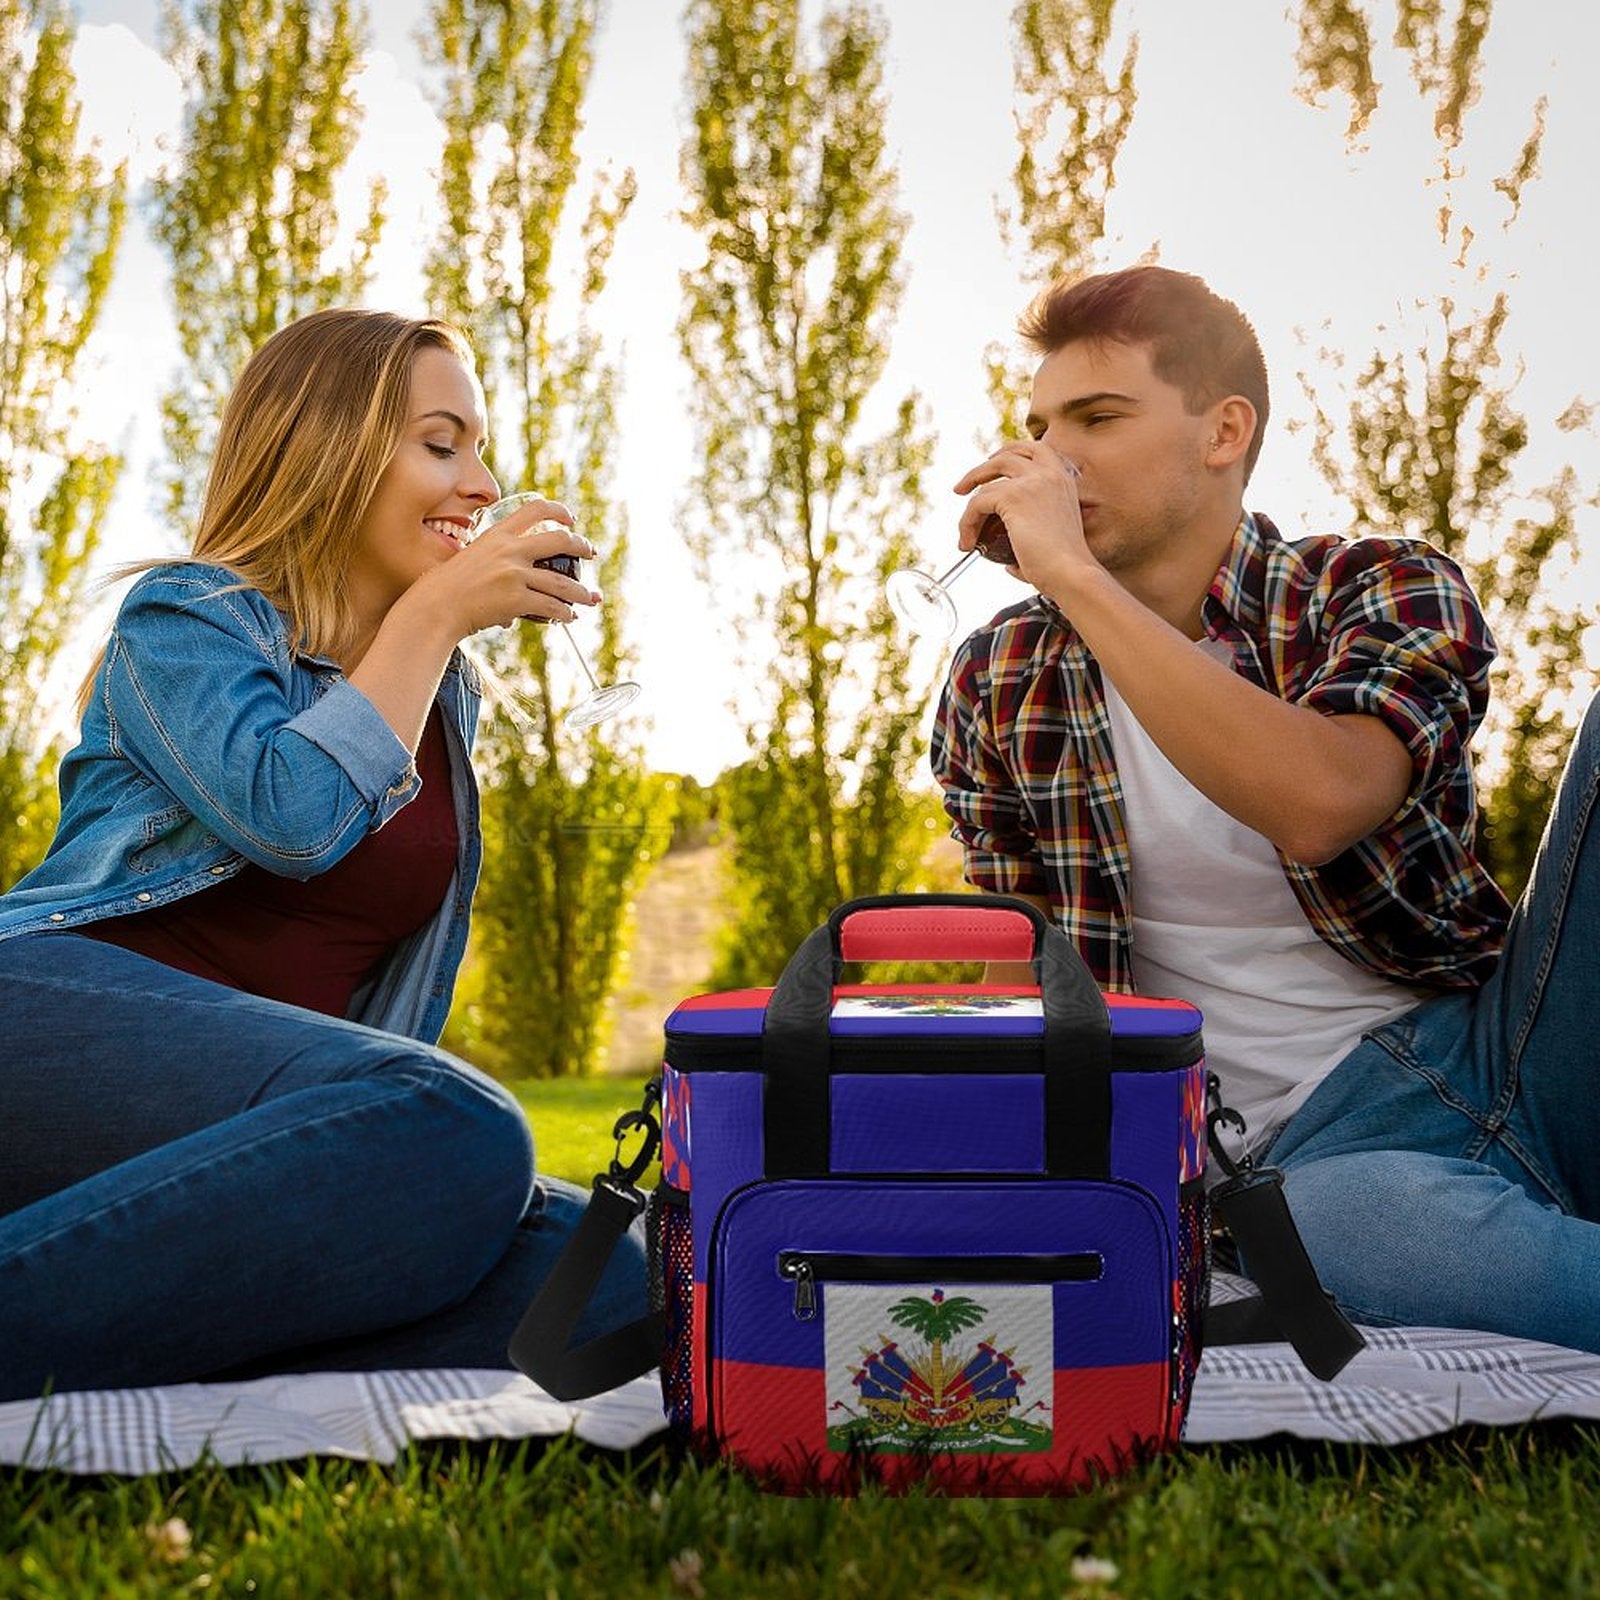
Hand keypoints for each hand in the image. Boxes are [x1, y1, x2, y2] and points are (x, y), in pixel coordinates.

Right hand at [423, 498, 601, 638]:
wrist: (434, 608)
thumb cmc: (445, 588)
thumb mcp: (469, 561)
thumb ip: (492, 565)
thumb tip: (509, 590)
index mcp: (497, 535)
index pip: (534, 510)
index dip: (558, 511)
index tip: (570, 519)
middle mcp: (509, 550)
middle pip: (560, 540)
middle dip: (581, 546)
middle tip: (590, 552)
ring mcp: (514, 574)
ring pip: (562, 582)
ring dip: (581, 592)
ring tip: (590, 598)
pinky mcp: (516, 599)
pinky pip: (551, 607)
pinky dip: (564, 614)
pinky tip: (569, 617)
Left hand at [952, 441, 1087, 591]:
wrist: (1071, 574)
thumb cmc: (1064, 568)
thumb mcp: (1052, 539)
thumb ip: (1033, 539)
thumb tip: (1011, 563)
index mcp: (1063, 479)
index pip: (1036, 450)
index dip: (1010, 452)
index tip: (992, 462)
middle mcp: (1050, 474)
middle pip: (1007, 456)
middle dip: (981, 468)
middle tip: (963, 486)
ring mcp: (1031, 482)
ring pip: (986, 482)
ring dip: (969, 506)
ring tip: (965, 531)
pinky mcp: (1012, 497)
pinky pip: (977, 503)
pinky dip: (966, 522)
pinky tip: (968, 542)